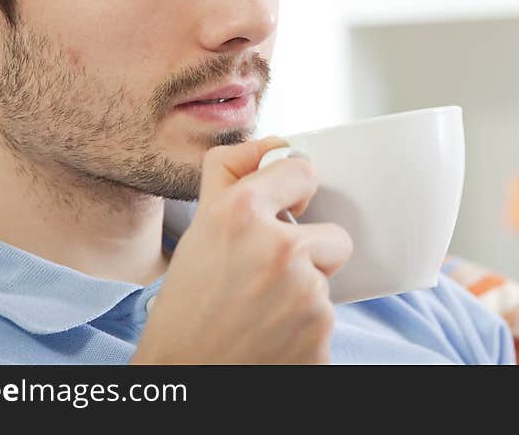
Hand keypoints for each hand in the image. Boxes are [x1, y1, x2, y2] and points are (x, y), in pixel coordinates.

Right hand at [131, 136, 352, 363]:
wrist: (185, 374)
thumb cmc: (187, 304)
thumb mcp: (200, 228)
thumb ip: (232, 175)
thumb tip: (275, 144)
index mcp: (240, 212)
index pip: (303, 171)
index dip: (294, 193)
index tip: (283, 210)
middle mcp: (278, 248)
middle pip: (333, 236)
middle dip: (310, 255)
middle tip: (267, 277)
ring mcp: (304, 294)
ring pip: (329, 281)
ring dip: (306, 294)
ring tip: (264, 311)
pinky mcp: (320, 334)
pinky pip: (328, 318)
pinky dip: (306, 329)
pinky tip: (273, 336)